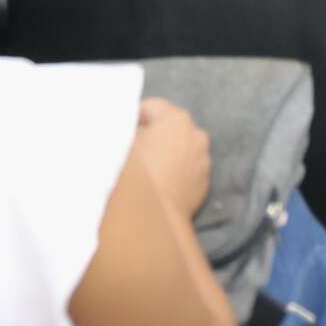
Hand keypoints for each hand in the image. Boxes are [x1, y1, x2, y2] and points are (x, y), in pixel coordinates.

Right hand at [133, 97, 212, 220]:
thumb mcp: (121, 144)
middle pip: (169, 127)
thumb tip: (127, 129)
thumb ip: (125, 129)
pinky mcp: (204, 184)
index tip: (122, 132)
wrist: (151, 219)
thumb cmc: (134, 176)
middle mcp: (197, 136)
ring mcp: (203, 161)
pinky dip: (175, 172)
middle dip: (152, 136)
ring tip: (145, 171)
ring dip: (165, 154)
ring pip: (180, 149)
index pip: (152, 106)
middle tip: (131, 152)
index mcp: (177, 119)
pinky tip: (158, 185)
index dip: (133, 117)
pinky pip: (187, 170)